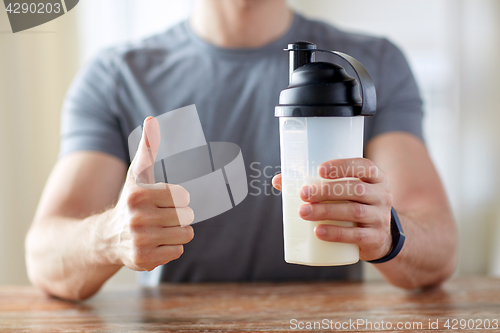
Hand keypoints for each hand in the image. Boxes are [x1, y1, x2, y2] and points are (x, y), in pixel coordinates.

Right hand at [106, 117, 193, 270]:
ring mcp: (140, 241)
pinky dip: (171, 248)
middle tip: (161, 217)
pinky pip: (178, 251)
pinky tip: (155, 243)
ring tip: (159, 229)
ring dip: (177, 232)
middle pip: (186, 217)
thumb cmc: (131, 201)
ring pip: (185, 234)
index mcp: (138, 195)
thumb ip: (147, 149)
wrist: (106, 237)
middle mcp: (137, 218)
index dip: (178, 198)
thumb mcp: (137, 175)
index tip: (164, 201)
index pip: (183, 197)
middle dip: (179, 216)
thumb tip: (151, 120)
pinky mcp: (143, 260)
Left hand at [272, 158, 392, 261]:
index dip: (343, 166)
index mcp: (375, 178)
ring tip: (303, 212)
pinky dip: (336, 234)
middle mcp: (381, 195)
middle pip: (356, 189)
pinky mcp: (375, 238)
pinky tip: (318, 232)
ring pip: (355, 211)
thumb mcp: (344, 192)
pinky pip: (357, 235)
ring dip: (327, 211)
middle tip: (303, 194)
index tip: (320, 169)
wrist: (380, 237)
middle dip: (327, 190)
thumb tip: (278, 180)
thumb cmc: (353, 205)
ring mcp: (380, 217)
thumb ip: (315, 183)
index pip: (364, 166)